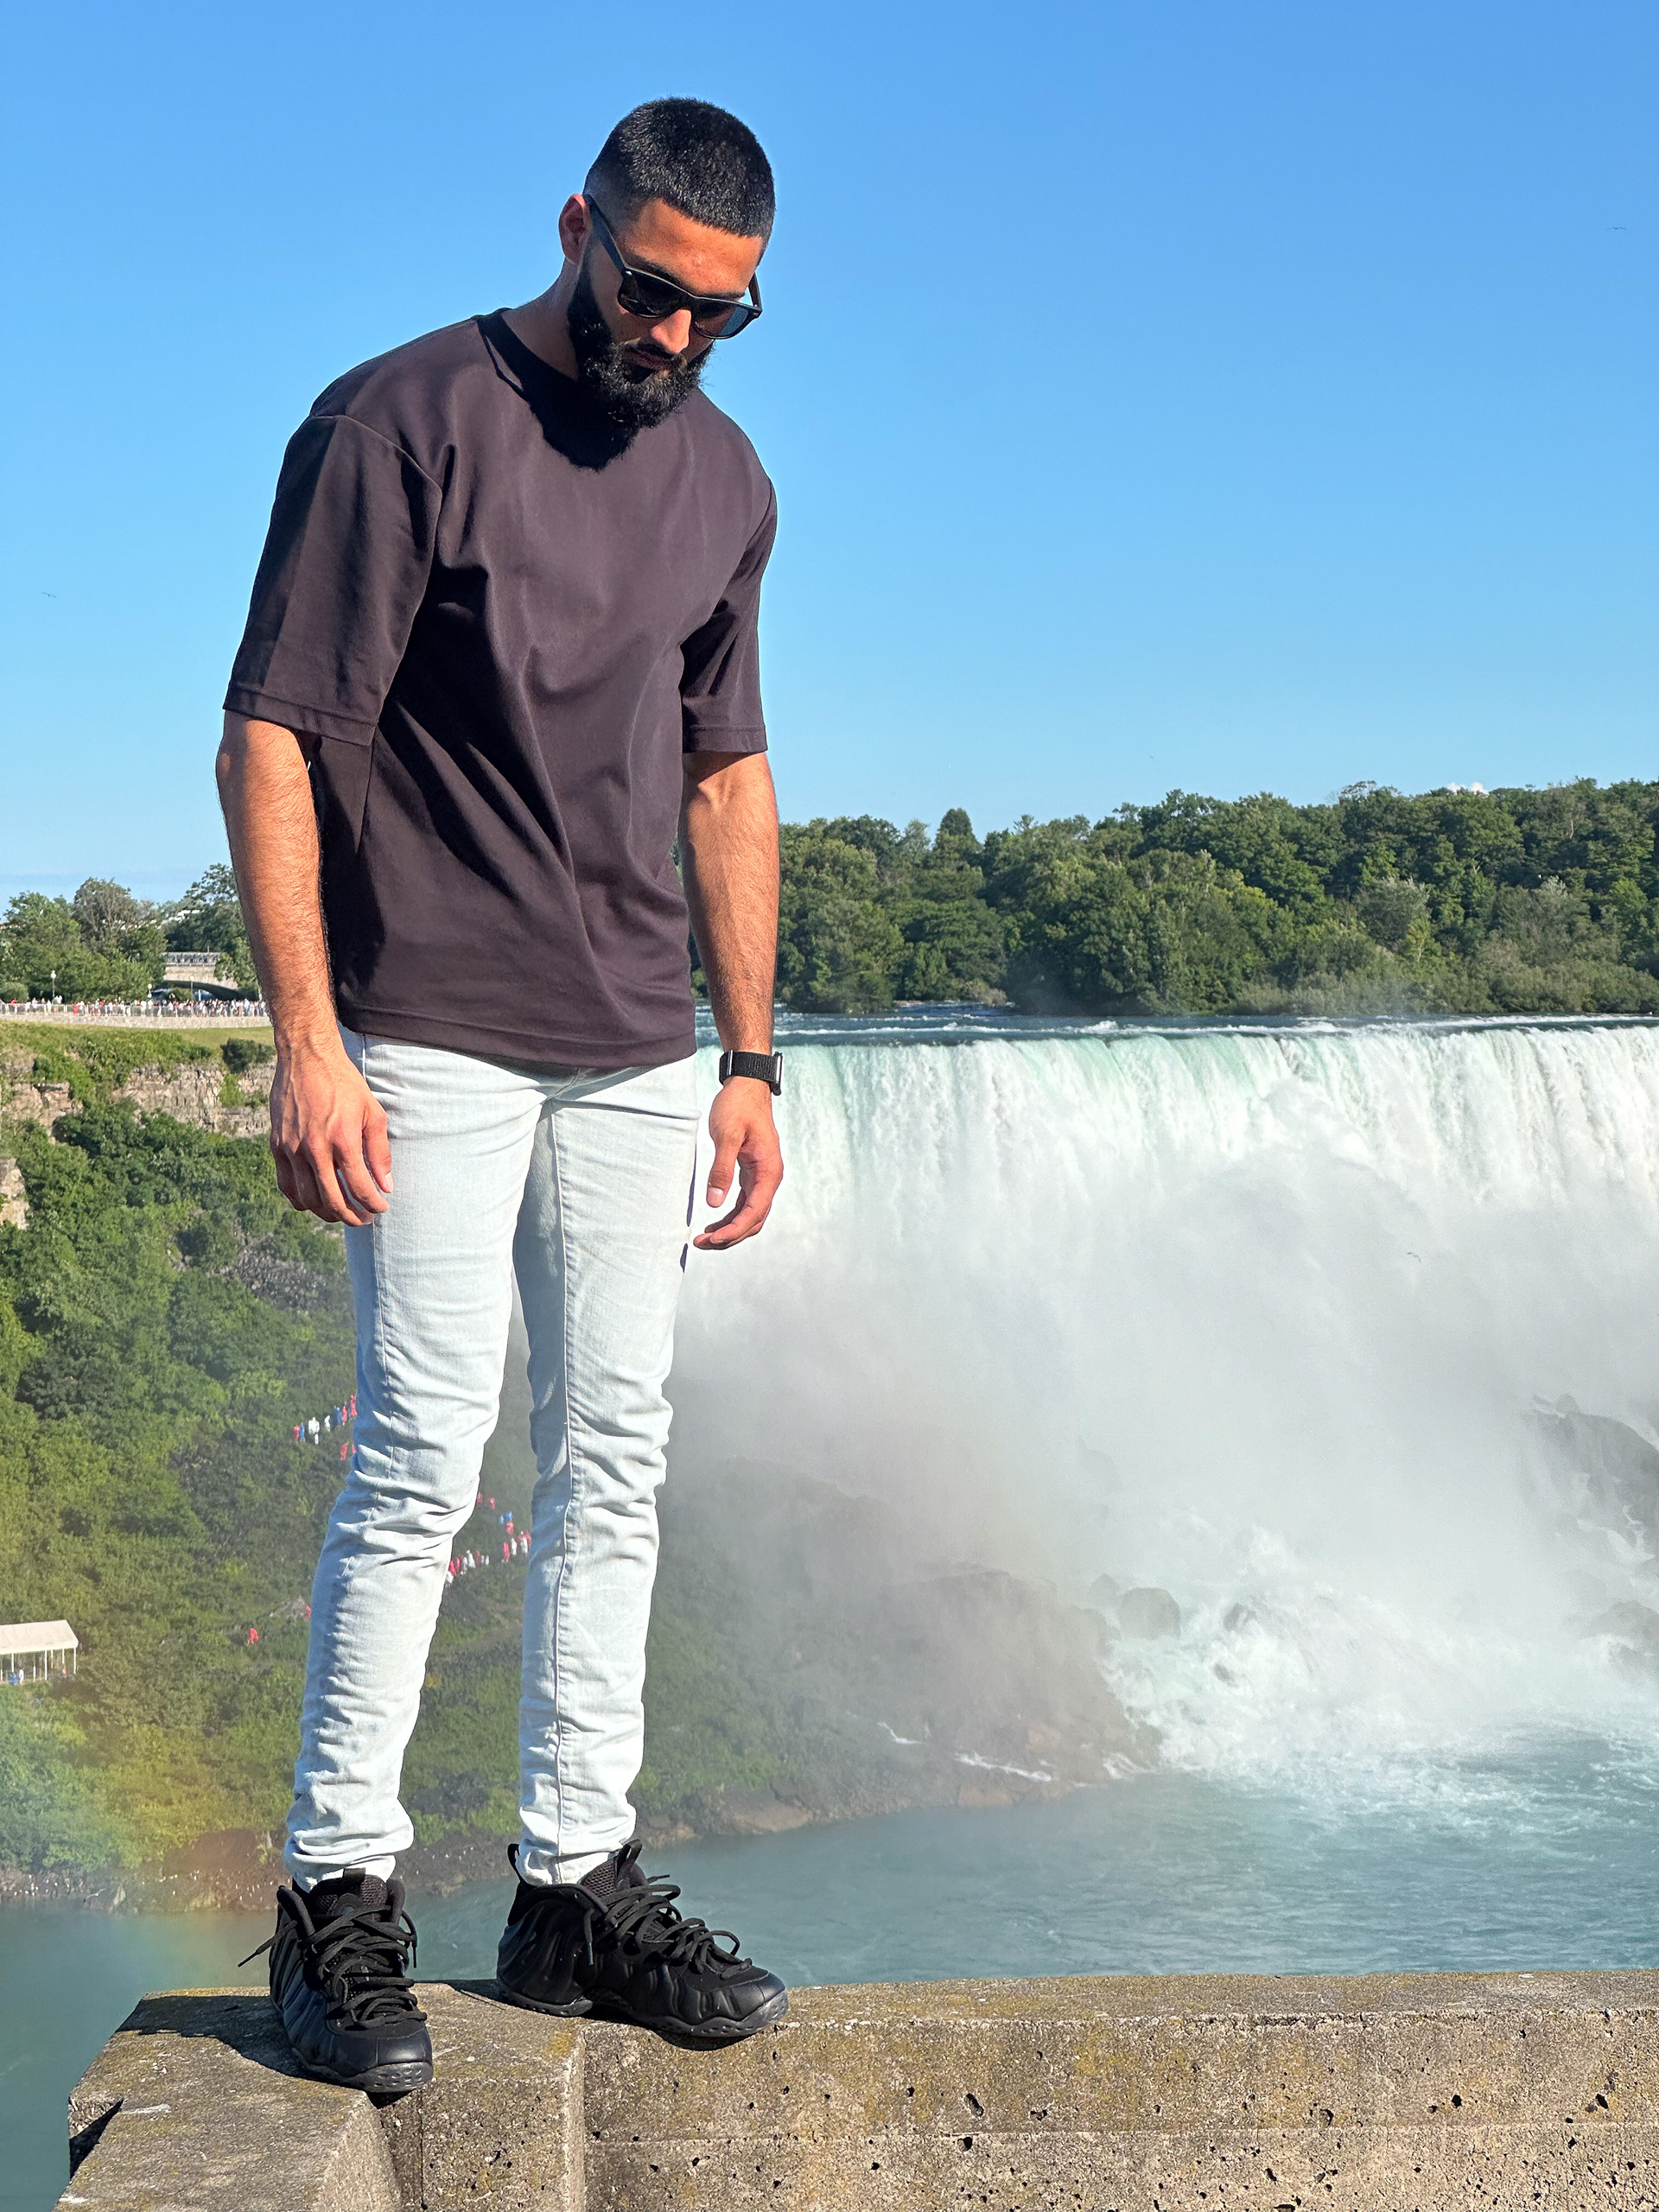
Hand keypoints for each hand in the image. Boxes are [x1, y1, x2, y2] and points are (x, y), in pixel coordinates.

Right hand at [269, 1036, 392, 1226]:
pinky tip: (315, 1201)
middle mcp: (314, 1148)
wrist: (306, 1057)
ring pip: (308, 1198)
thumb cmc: (344, 1083)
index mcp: (342, 1139)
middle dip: (352, 1216)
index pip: (360, 1187)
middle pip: (333, 1200)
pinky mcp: (277, 1146)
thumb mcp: (372, 1112)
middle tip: (364, 1219)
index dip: (373, 1204)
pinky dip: (302, 1200)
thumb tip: (385, 1185)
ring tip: (342, 1213)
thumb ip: (379, 1151)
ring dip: (327, 1212)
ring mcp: (291, 1149)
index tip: (381, 1208)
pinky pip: (286, 1185)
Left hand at [693, 1077, 782, 1250]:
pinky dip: (730, 1216)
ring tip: (704, 1239)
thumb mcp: (727, 1135)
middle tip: (702, 1244)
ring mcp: (762, 1176)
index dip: (734, 1230)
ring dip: (730, 1229)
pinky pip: (745, 1203)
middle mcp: (769, 1177)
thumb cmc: (738, 1106)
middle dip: (730, 1236)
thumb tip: (713, 1202)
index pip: (755, 1211)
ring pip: (750, 1214)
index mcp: (769, 1171)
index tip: (713, 1239)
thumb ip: (721, 1169)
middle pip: (754, 1219)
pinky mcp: (752, 1173)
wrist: (746, 1086)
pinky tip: (715, 1222)